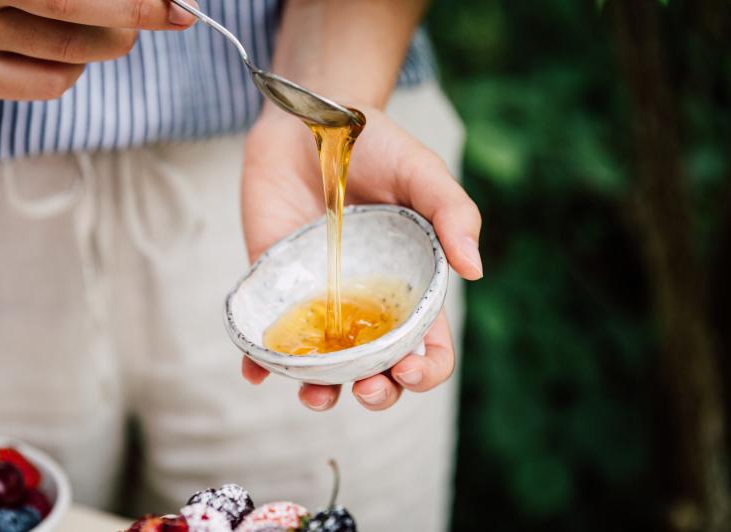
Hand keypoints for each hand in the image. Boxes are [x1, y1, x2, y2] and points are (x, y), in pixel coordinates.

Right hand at [0, 0, 197, 99]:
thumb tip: (182, 7)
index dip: (137, 4)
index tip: (182, 11)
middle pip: (75, 26)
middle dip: (128, 21)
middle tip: (160, 15)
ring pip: (72, 57)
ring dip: (101, 43)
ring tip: (87, 22)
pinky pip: (53, 84)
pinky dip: (73, 69)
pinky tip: (56, 46)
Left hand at [240, 106, 482, 411]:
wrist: (308, 119)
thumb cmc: (375, 144)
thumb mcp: (422, 171)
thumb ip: (452, 213)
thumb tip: (475, 271)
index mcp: (408, 287)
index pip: (426, 347)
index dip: (424, 369)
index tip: (408, 368)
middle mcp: (364, 303)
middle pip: (377, 368)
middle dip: (377, 392)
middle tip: (367, 387)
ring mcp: (318, 299)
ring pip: (322, 366)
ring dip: (321, 393)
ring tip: (316, 395)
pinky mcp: (274, 286)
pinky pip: (266, 335)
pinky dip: (260, 362)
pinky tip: (255, 372)